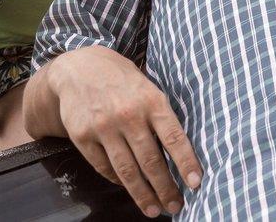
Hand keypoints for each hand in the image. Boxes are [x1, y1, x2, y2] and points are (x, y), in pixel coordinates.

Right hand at [36, 46, 201, 217]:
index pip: (174, 138)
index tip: (196, 184)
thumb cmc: (123, 81)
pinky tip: (128, 188)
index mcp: (152, 101)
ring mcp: (104, 127)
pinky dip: (118, 180)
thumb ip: (161, 117)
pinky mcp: (82, 137)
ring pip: (126, 170)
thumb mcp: (148, 89)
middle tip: (175, 206)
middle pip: (150, 160)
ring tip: (153, 209)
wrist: (79, 68)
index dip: (186, 162)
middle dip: (165, 188)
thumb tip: (179, 153)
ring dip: (142, 194)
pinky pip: (104, 167)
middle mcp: (129, 115)